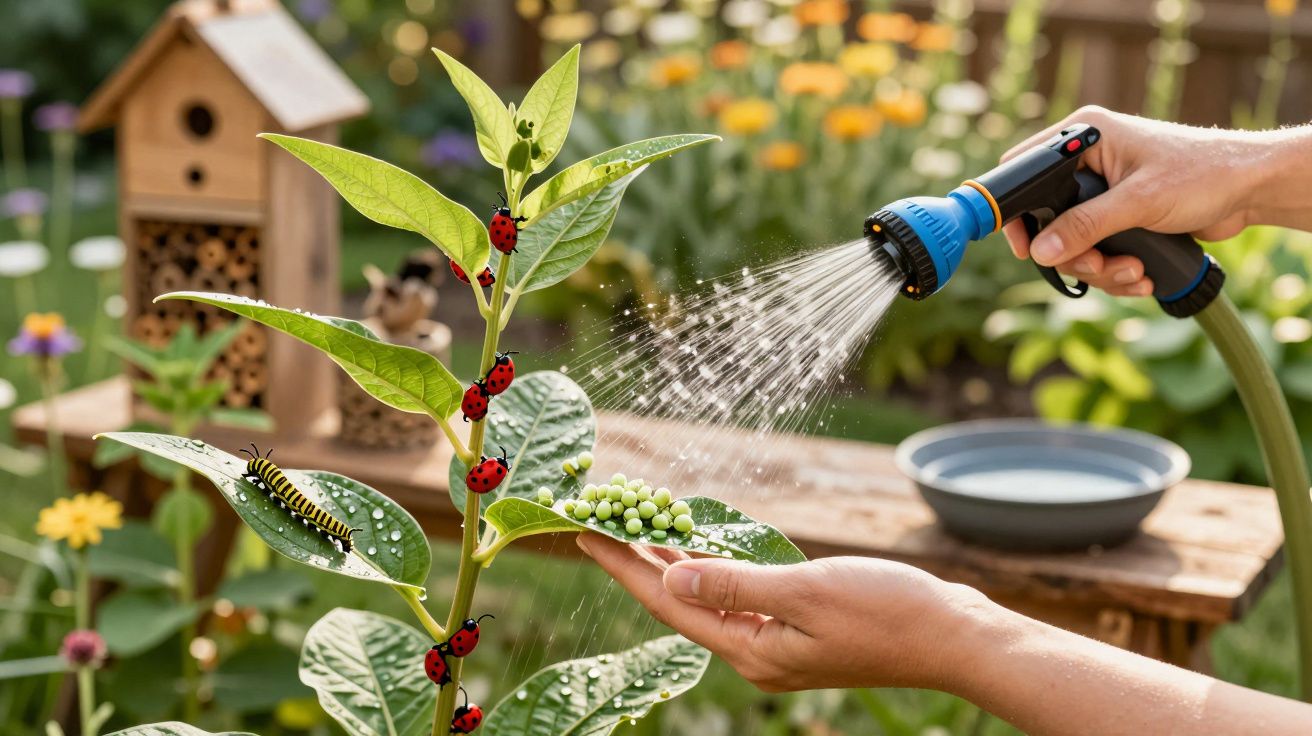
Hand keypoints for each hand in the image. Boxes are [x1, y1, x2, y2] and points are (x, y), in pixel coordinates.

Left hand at [576, 533, 990, 691]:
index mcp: (752, 651)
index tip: (586, 533)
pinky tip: (701, 549)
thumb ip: (735, 585)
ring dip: (673, 563)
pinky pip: (738, 596)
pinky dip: (714, 569)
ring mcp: (777, 644)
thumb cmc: (887, 612)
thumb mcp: (804, 593)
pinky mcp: (797, 629)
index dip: (624, 566)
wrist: (952, 635)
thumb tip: (671, 573)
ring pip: (708, 598)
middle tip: (601, 523)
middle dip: (638, 563)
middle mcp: (756, 653)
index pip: (669, 602)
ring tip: (637, 530)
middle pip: (680, 602)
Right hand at [1001, 106, 1264, 296]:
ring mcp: (1102, 193)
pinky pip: (1097, 253)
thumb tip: (1041, 251)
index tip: (1027, 248)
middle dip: (1073, 254)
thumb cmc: (1203, 174)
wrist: (1250, 189)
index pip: (1024, 171)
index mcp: (1084, 137)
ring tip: (1134, 273)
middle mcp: (1087, 163)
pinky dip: (1115, 272)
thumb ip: (1086, 225)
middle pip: (1047, 220)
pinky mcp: (1118, 218)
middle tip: (1099, 266)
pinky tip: (1142, 275)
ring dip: (1100, 269)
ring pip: (1072, 245)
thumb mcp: (1139, 200)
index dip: (1017, 213)